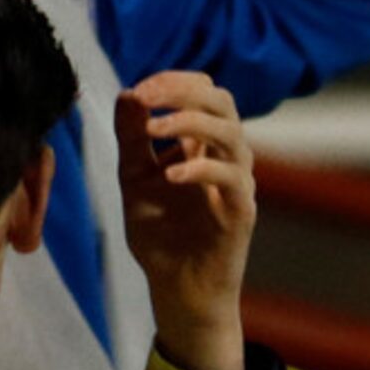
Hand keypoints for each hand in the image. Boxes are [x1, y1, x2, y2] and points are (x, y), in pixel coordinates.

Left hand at [117, 72, 253, 369]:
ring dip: (192, 122)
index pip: (204, 91)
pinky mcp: (241, 210)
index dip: (175, 81)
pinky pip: (231, 178)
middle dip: (184, 92)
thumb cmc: (161, 235)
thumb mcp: (134, 179)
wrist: (177, 287)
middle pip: (223, 101)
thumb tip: (128, 92)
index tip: (140, 90)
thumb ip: (132, 139)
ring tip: (154, 129)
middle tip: (147, 98)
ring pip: (232, 133)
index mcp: (203, 144)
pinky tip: (169, 175)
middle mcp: (225, 156)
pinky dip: (200, 169)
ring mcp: (237, 182)